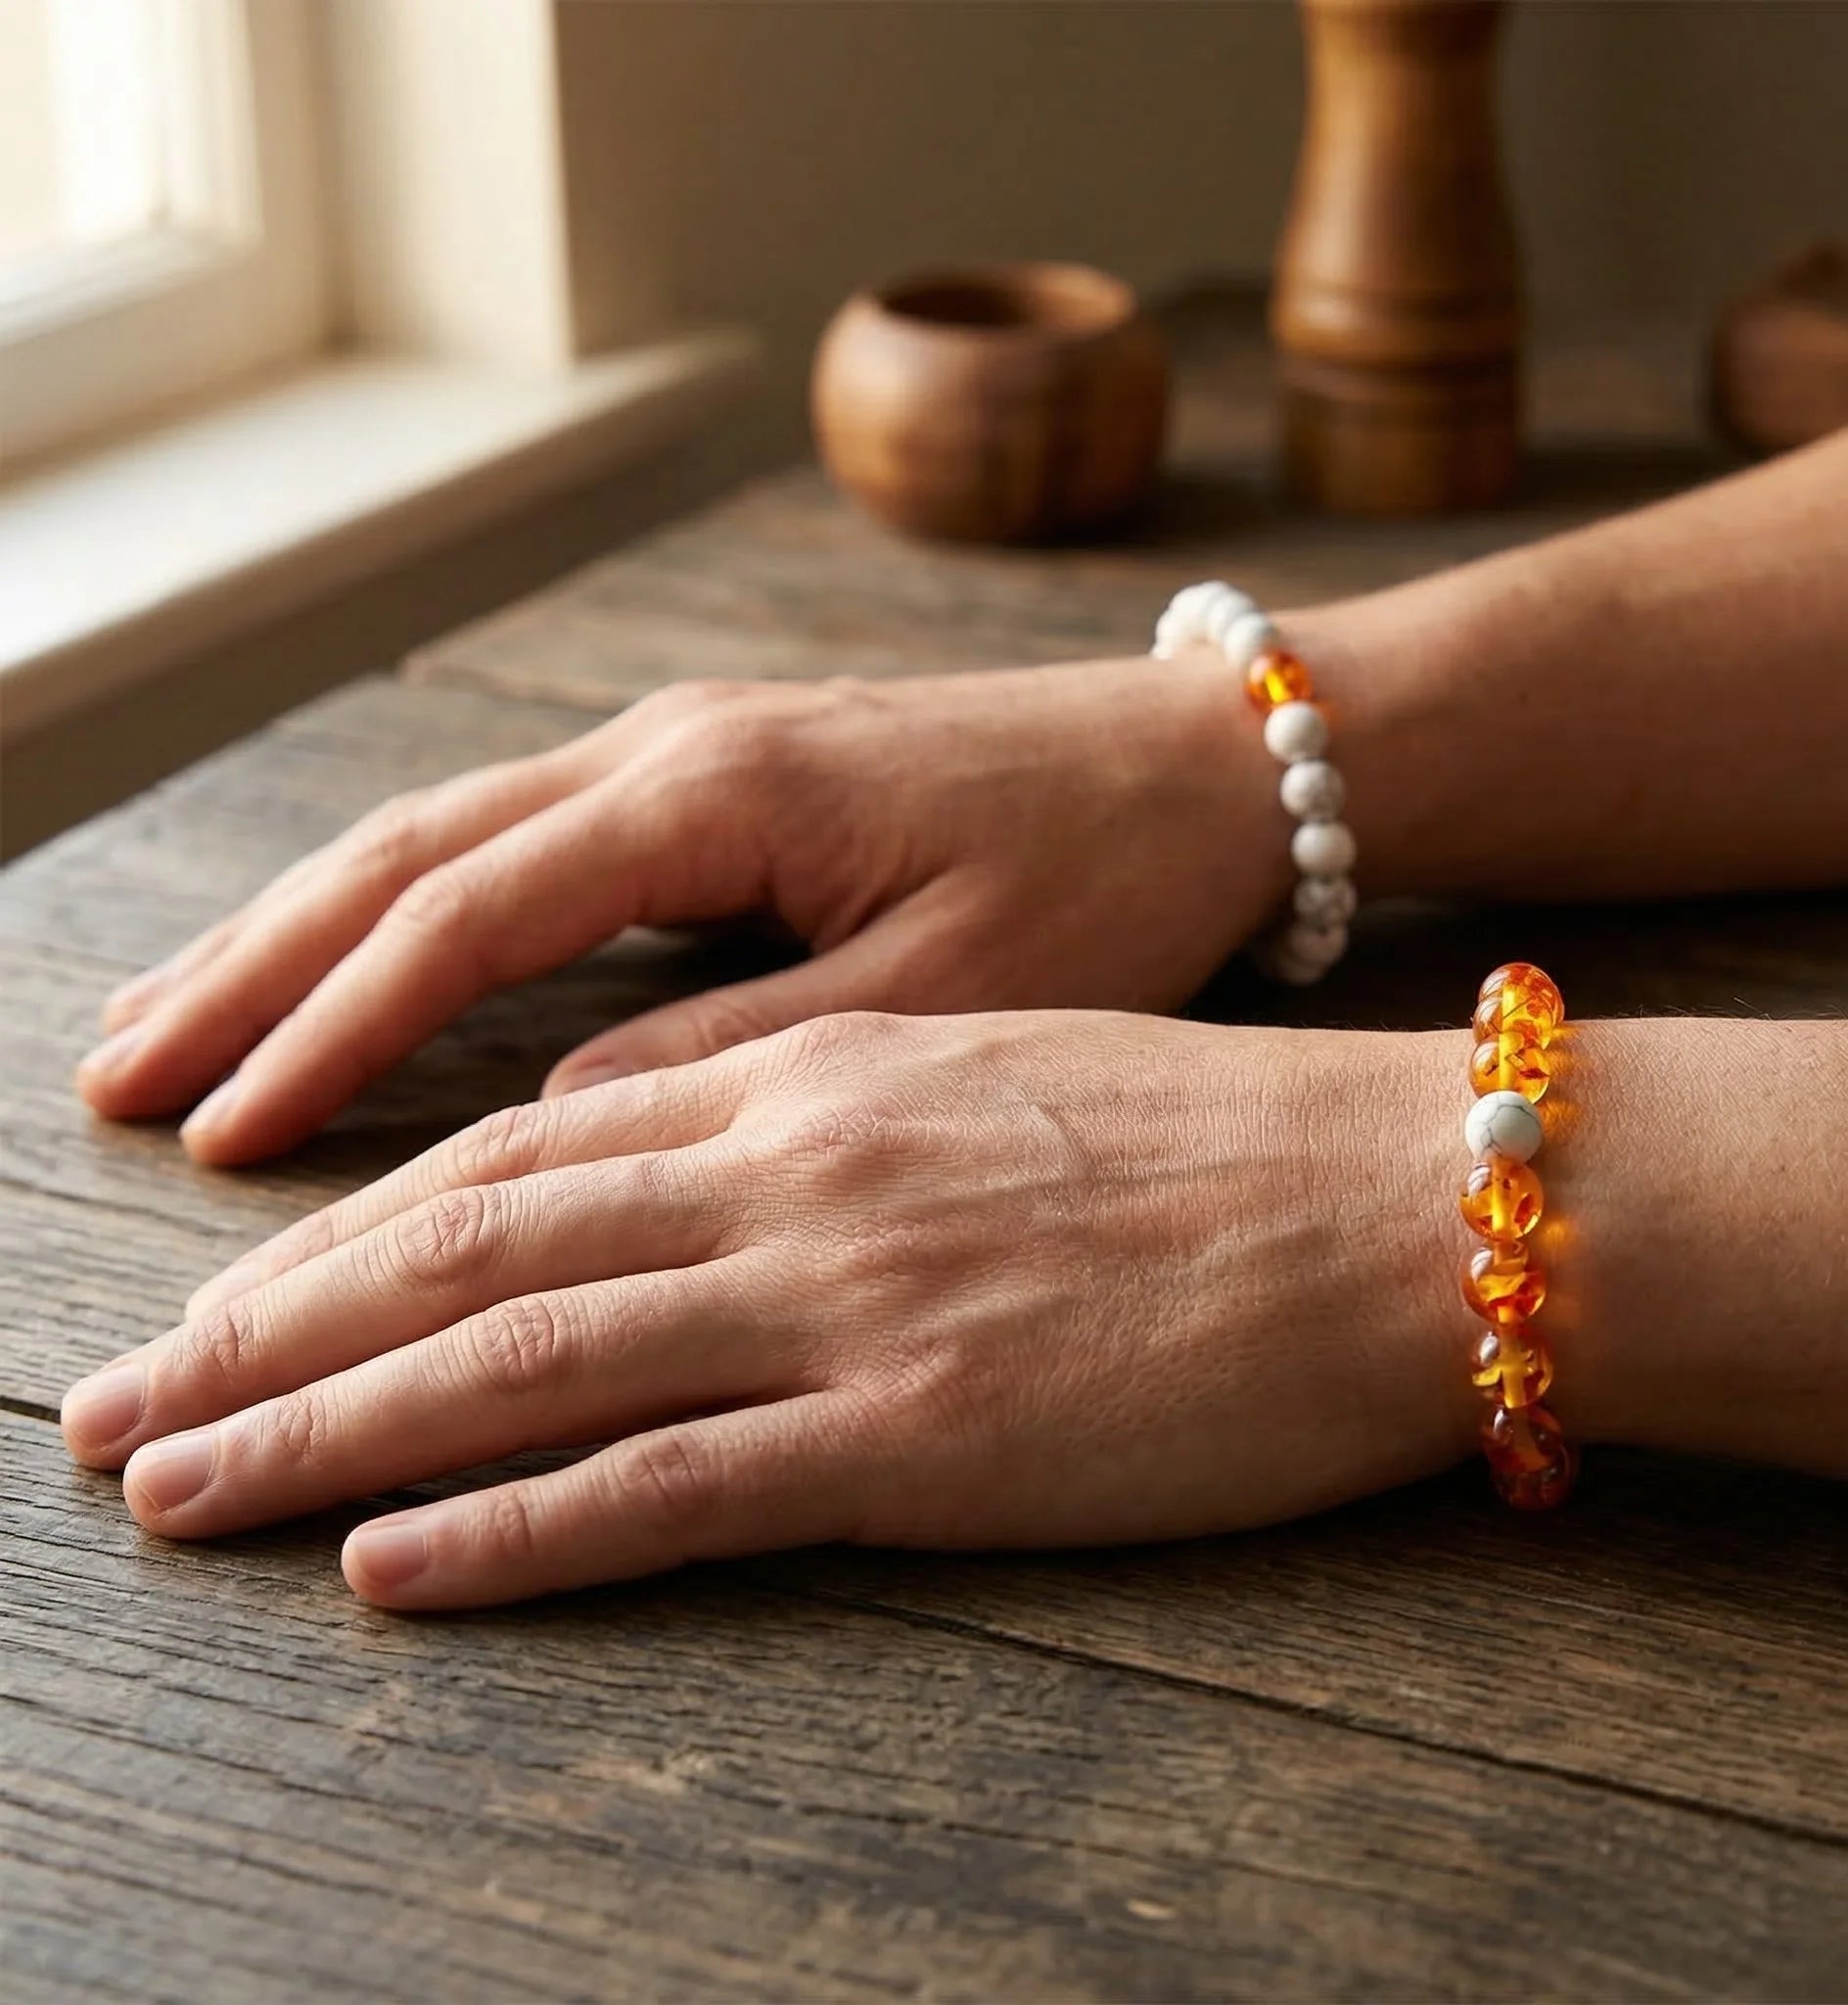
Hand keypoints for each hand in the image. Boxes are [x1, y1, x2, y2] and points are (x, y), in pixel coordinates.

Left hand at [60, 1011, 1467, 1609]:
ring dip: (326, 1430)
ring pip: (524, 1361)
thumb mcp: (991, 1069)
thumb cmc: (1217, 1137)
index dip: (351, 1226)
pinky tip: (390, 1572)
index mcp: (814, 1076)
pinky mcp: (923, 1431)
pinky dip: (512, 1530)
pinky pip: (671, 1486)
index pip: (524, 1150)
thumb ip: (822, 1109)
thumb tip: (677, 1160)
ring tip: (174, 1491)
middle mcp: (794, 1168)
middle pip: (470, 1249)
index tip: (234, 1290)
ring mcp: (848, 1299)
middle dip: (269, 1329)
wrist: (1393, 1191)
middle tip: (113, 1409)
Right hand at [73, 661, 1293, 1163]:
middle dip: (256, 969)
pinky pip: (522, 844)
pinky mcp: (719, 785)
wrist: (1210, 764)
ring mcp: (687, 755)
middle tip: (117, 1078)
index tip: (225, 1140)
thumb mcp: (942, 995)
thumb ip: (747, 1060)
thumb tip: (563, 1125)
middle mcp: (672, 753)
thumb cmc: (1104, 875)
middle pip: (409, 856)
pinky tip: (358, 965)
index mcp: (717, 794)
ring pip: (446, 837)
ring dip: (303, 933)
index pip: (468, 915)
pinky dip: (413, 912)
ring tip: (177, 1026)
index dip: (334, 1027)